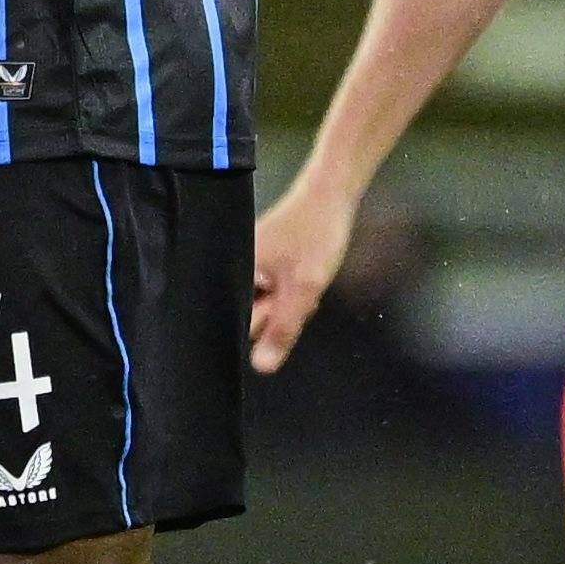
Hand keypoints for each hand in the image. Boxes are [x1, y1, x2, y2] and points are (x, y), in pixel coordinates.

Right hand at [249, 176, 357, 372]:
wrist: (331, 195)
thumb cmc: (315, 238)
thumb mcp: (303, 290)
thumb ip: (281, 330)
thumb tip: (260, 368)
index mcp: (233, 273)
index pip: (235, 322)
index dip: (263, 325)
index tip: (285, 309)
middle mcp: (233, 269)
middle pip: (251, 316)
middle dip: (277, 315)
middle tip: (299, 295)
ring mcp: (249, 265)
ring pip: (266, 305)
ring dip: (287, 305)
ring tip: (305, 284)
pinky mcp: (263, 262)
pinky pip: (272, 291)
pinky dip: (290, 292)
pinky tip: (303, 279)